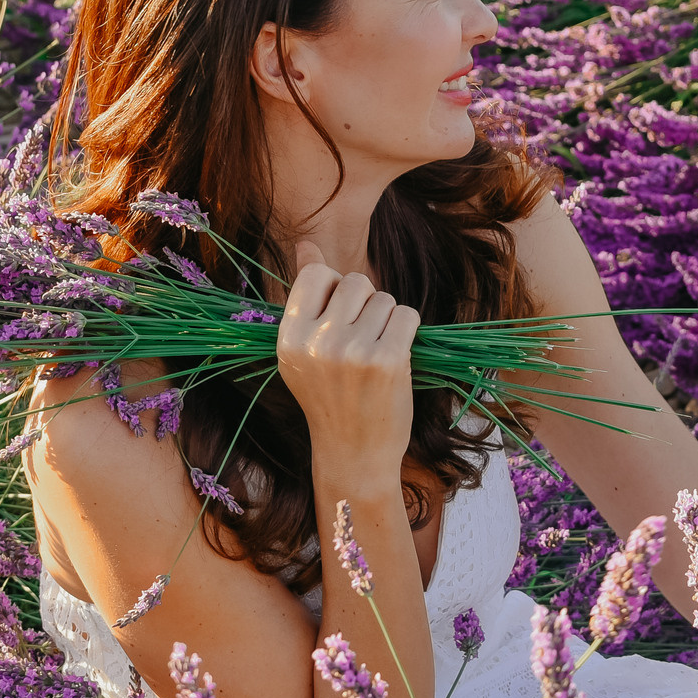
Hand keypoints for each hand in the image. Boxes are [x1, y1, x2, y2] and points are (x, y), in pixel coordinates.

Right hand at [276, 239, 418, 471]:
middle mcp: (318, 342)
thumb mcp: (304, 350)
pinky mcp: (388, 360)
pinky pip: (407, 315)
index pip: (316, 274)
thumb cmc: (330, 397)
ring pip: (385, 298)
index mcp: (290, 337)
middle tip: (363, 338)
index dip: (336, 287)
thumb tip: (306, 244)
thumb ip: (305, 296)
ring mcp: (353, 351)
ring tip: (377, 351)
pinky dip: (408, 329)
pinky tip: (397, 354)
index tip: (341, 314)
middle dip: (367, 302)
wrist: (353, 453)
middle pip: (356, 282)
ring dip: (389, 319)